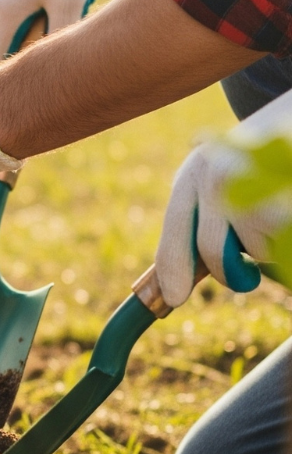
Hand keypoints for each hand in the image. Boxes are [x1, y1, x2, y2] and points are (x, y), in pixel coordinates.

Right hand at [0, 0, 109, 68]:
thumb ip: (57, 36)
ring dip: (42, 21)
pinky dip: (41, 5)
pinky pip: (22, 5)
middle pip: (7, 42)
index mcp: (3, 11)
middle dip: (35, 42)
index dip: (10, 71)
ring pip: (17, 23)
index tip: (38, 67)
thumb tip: (53, 66)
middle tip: (66, 23)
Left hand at [155, 142, 283, 305]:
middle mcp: (217, 175)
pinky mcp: (283, 195)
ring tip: (277, 207)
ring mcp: (253, 179)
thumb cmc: (259, 155)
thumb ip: (199, 221)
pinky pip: (281, 239)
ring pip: (257, 249)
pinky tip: (285, 202)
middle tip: (246, 276)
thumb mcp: (217, 178)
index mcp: (193, 175)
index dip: (173, 269)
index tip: (174, 298)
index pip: (174, 230)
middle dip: (231, 271)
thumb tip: (173, 286)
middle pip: (212, 250)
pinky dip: (285, 235)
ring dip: (270, 245)